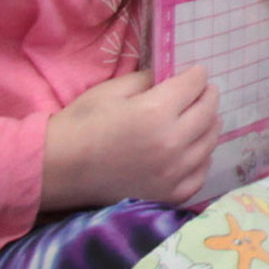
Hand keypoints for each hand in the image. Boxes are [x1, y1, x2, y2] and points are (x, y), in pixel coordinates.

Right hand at [40, 67, 218, 207]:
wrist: (58, 170)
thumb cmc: (82, 124)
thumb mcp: (113, 90)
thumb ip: (148, 80)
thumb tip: (172, 79)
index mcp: (157, 112)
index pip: (195, 84)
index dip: (196, 75)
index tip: (194, 73)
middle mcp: (172, 143)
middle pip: (209, 111)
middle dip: (207, 96)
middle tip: (200, 92)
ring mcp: (173, 173)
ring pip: (210, 142)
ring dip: (208, 125)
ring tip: (197, 119)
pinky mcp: (169, 195)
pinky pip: (200, 173)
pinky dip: (201, 158)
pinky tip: (191, 151)